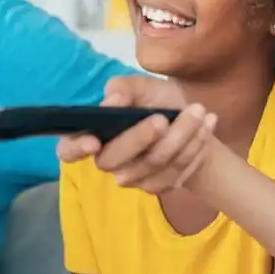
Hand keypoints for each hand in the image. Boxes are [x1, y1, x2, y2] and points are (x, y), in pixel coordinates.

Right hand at [56, 76, 216, 194]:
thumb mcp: (143, 86)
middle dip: (141, 138)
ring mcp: (134, 178)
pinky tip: (206, 125)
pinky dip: (194, 145)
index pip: (68, 150)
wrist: (194, 122)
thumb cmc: (159, 102)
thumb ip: (124, 88)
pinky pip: (176, 171)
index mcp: (95, 134)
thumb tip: (111, 101)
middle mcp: (110, 161)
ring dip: (180, 136)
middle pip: (115, 160)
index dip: (75, 148)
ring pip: (153, 163)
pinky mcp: (159, 186)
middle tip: (163, 118)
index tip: (94, 141)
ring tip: (198, 111)